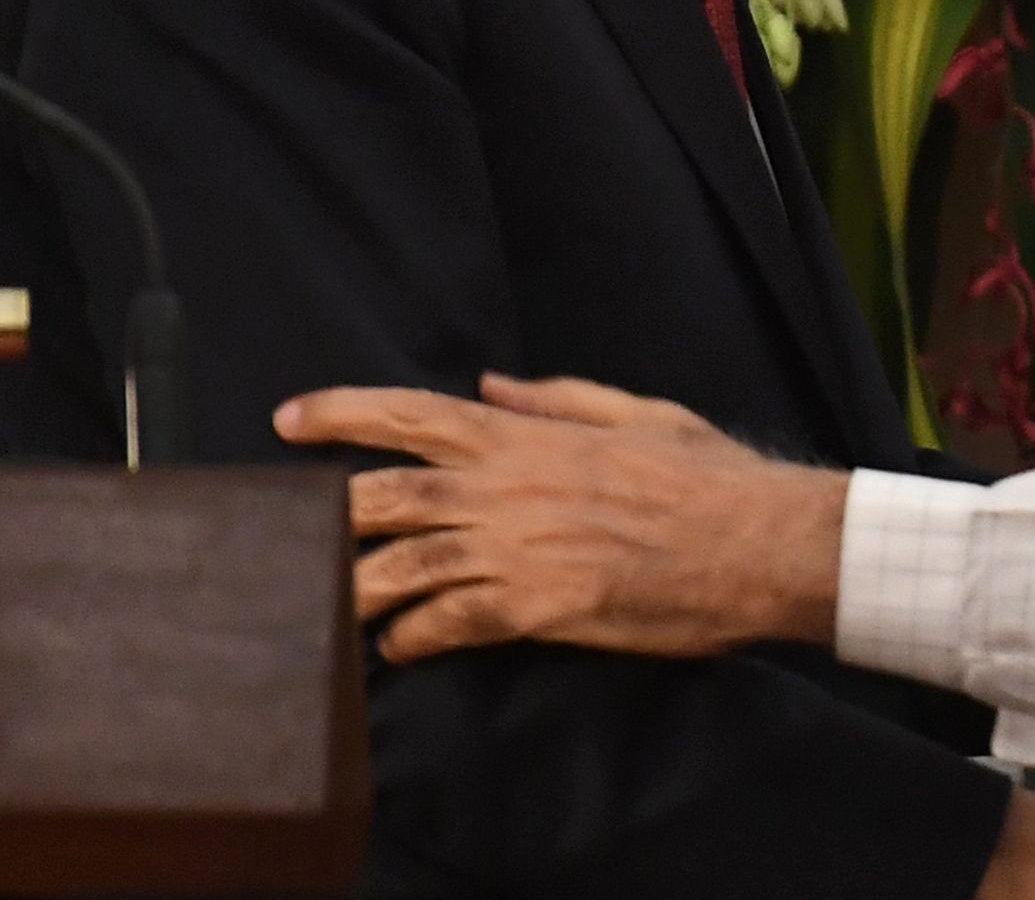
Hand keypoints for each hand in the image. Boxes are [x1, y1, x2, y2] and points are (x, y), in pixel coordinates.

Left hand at [274, 374, 845, 661]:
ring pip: (400, 565)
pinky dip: (413, 636)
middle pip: (383, 495)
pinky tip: (397, 647)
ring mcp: (516, 548)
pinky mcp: (536, 606)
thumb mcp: (633, 411)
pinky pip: (449, 622)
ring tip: (318, 610)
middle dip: (322, 514)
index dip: (342, 414)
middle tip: (279, 537)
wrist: (755, 540)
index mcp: (523, 436)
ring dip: (352, 589)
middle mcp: (504, 487)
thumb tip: (490, 386)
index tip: (288, 421)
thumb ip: (554, 398)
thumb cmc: (704, 475)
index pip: (410, 414)